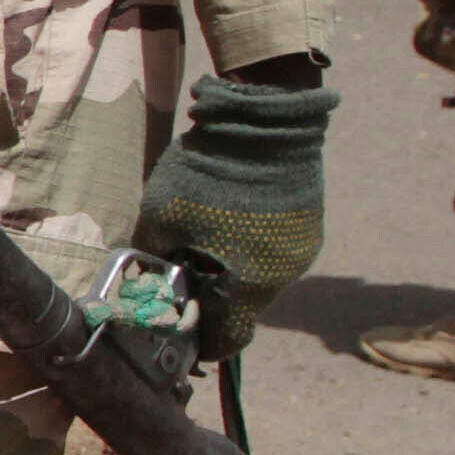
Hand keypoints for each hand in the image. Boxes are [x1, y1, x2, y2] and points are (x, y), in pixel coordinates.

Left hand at [133, 70, 337, 362]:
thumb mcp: (163, 216)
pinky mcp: (308, 220)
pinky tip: (228, 214)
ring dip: (230, 266)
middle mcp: (285, 274)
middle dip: (212, 294)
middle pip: (243, 305)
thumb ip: (153, 258)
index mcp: (252, 285)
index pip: (228, 340)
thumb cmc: (210, 172)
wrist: (265, 114)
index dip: (200, 339)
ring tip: (203, 234)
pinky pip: (271, 246)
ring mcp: (303, 246)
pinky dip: (248, 242)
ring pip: (258, 275)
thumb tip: (146, 278)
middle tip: (181, 269)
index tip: (179, 325)